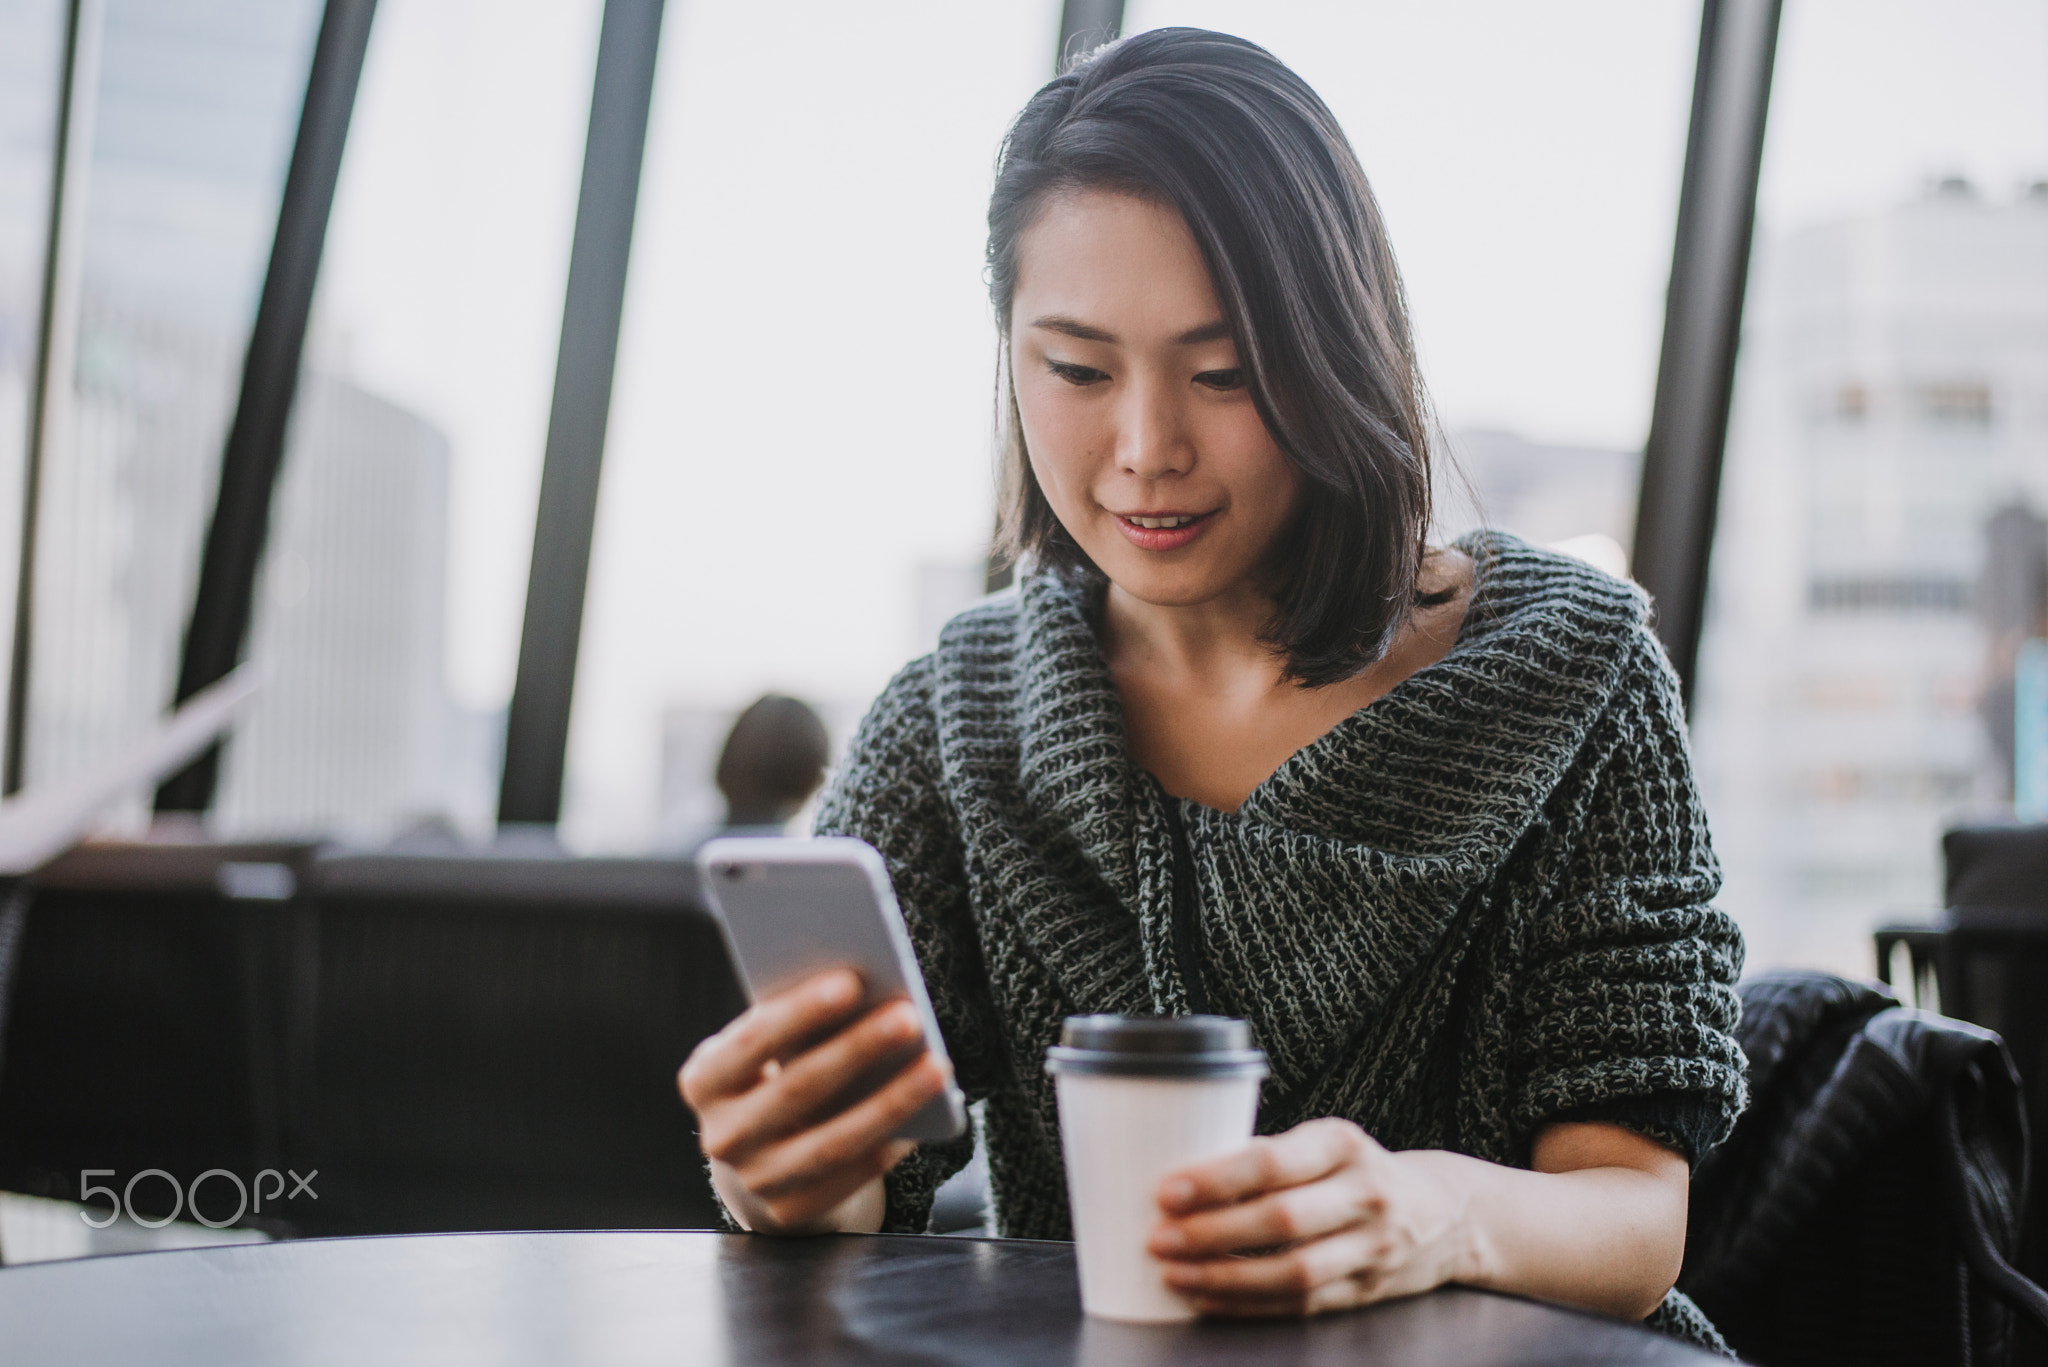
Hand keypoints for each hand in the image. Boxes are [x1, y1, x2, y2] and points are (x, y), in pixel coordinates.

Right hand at [679, 967, 950, 1233]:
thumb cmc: (772, 1076)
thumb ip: (797, 1029)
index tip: (851, 982)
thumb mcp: (766, 1052)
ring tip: (936, 1065)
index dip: (800, 1013)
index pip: (751, 1042)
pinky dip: (890, 1141)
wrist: (760, 1156)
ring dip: (890, 1101)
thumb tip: (867, 995)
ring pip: (831, 1141)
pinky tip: (924, 1114)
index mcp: (703, 1080)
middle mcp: (721, 1136)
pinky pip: (850, 1175)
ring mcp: (754, 1180)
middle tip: (908, 1016)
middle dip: (857, 1049)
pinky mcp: (791, 1211)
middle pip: (798, 1090)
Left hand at [1147, 1118, 1475, 1316]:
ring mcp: (1372, 1247)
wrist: (1443, 1215)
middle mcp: (1365, 1194)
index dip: (1217, 1180)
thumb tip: (1186, 1175)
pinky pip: (1302, 1304)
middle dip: (1211, 1233)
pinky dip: (1248, 1305)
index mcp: (1343, 1144)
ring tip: (1174, 1273)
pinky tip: (1208, 1299)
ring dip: (1224, 1278)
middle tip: (1159, 1238)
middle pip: (1282, 1220)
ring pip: (1293, 1271)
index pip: (1274, 1162)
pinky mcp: (1367, 1290)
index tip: (1166, 1191)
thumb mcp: (1324, 1144)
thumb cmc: (1357, 1171)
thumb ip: (1269, 1156)